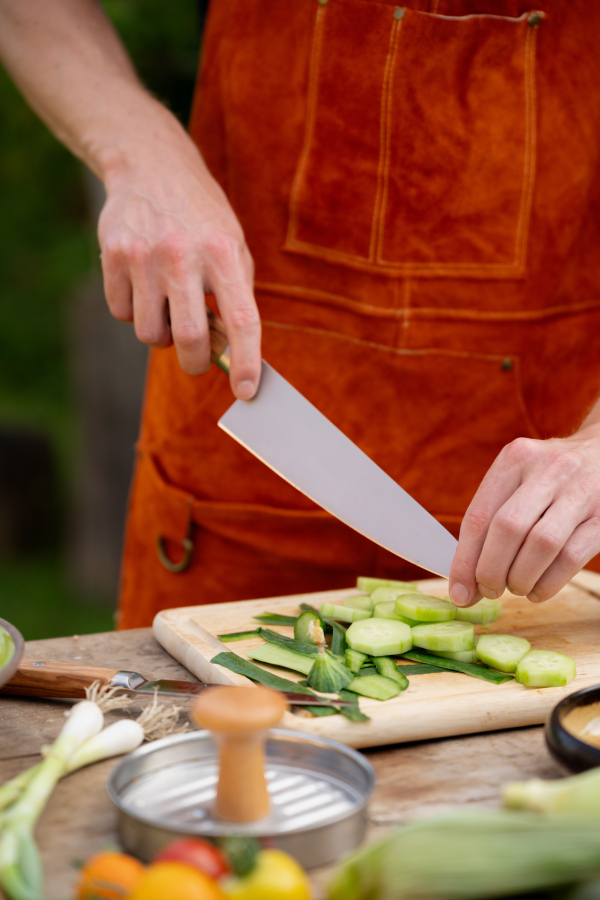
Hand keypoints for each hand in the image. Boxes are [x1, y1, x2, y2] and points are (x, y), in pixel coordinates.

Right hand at [97, 123, 260, 398]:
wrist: (152, 167)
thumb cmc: (202, 220)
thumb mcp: (233, 247)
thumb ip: (235, 297)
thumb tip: (231, 356)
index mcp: (223, 253)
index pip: (241, 320)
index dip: (246, 362)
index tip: (246, 391)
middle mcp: (183, 254)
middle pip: (189, 338)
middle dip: (195, 362)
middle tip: (197, 360)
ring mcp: (144, 255)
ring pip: (150, 334)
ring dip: (162, 336)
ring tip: (169, 307)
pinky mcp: (113, 255)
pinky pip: (122, 313)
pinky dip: (135, 313)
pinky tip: (144, 287)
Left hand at [448, 424, 599, 606]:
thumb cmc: (550, 480)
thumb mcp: (518, 481)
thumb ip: (489, 525)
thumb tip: (462, 585)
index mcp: (516, 459)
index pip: (479, 516)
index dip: (464, 561)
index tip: (458, 592)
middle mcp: (549, 470)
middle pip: (508, 528)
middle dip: (491, 570)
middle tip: (489, 590)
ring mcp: (581, 492)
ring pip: (541, 544)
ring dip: (520, 578)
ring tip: (515, 588)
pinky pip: (571, 558)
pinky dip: (548, 583)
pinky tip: (538, 589)